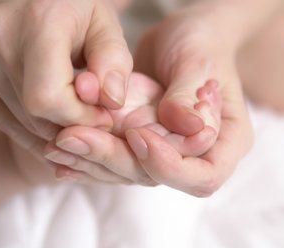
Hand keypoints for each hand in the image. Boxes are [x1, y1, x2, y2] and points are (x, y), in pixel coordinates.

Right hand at [0, 0, 132, 156]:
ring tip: (74, 110)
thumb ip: (114, 64)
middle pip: (34, 114)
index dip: (80, 118)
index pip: (48, 98)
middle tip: (92, 114)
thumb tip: (110, 102)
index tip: (103, 115)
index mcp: (37, 21)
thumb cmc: (77, 11)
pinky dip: (28, 128)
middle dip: (71, 125)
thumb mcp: (107, 27)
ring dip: (53, 128)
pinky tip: (50, 119)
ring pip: (19, 122)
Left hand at [47, 4, 253, 195]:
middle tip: (73, 138)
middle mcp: (196, 154)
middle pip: (156, 176)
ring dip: (90, 160)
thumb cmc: (202, 44)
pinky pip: (116, 158)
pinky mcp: (143, 143)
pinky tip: (58, 153)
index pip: (203, 176)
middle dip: (113, 160)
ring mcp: (167, 151)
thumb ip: (189, 95)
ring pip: (129, 171)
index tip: (137, 135)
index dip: (168, 165)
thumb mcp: (199, 61)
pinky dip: (87, 156)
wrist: (187, 35)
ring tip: (56, 144)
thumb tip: (189, 127)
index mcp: (228, 141)